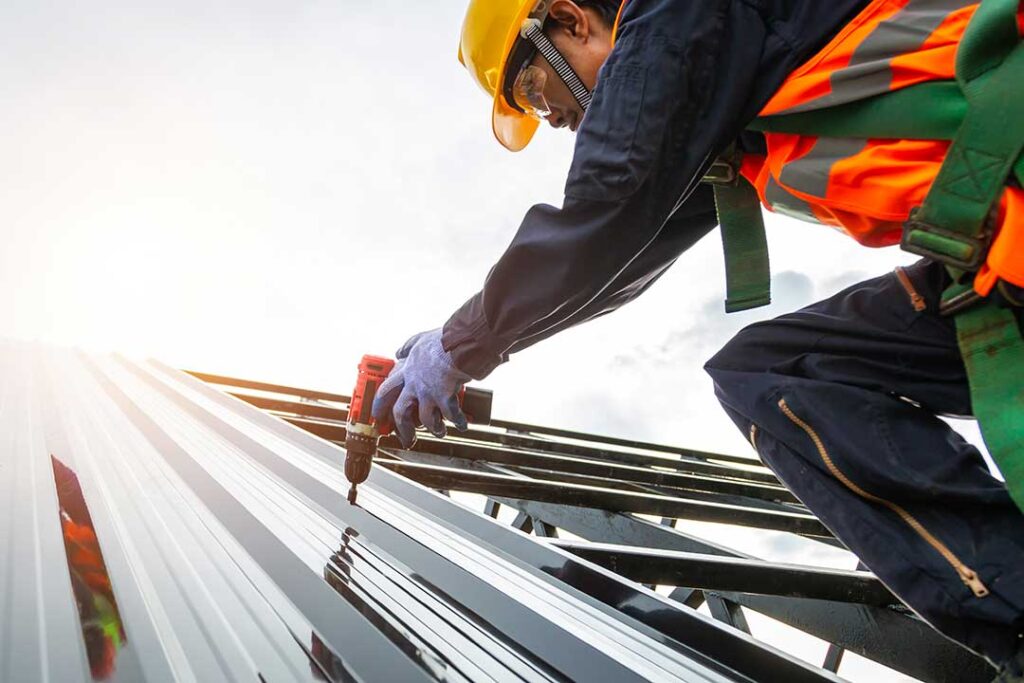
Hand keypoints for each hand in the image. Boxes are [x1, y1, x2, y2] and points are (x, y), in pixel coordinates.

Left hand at [371, 329, 471, 447]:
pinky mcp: (444, 398)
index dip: (379, 406)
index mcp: (407, 371)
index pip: (385, 391)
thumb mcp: (419, 340)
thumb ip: (408, 347)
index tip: (378, 416)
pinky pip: (451, 416)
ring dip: (434, 429)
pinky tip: (463, 425)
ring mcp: (428, 393)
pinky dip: (458, 422)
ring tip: (441, 432)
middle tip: (407, 438)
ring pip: (425, 420)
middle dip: (403, 429)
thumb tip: (399, 352)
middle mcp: (415, 385)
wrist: (458, 345)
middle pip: (400, 412)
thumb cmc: (441, 341)